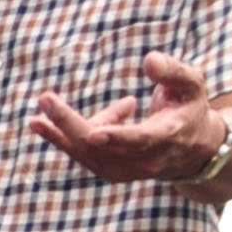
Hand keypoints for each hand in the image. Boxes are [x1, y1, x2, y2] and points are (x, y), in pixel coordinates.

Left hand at [28, 52, 228, 185]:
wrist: (191, 149)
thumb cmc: (188, 109)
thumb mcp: (192, 85)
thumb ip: (174, 71)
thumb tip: (150, 60)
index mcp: (168, 137)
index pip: (140, 140)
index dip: (118, 136)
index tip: (94, 133)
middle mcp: (146, 160)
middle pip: (102, 146)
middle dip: (71, 123)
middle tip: (46, 99)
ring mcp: (126, 170)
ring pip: (87, 152)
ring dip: (61, 130)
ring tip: (39, 113)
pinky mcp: (111, 171)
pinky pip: (82, 156)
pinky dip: (64, 136)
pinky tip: (42, 122)